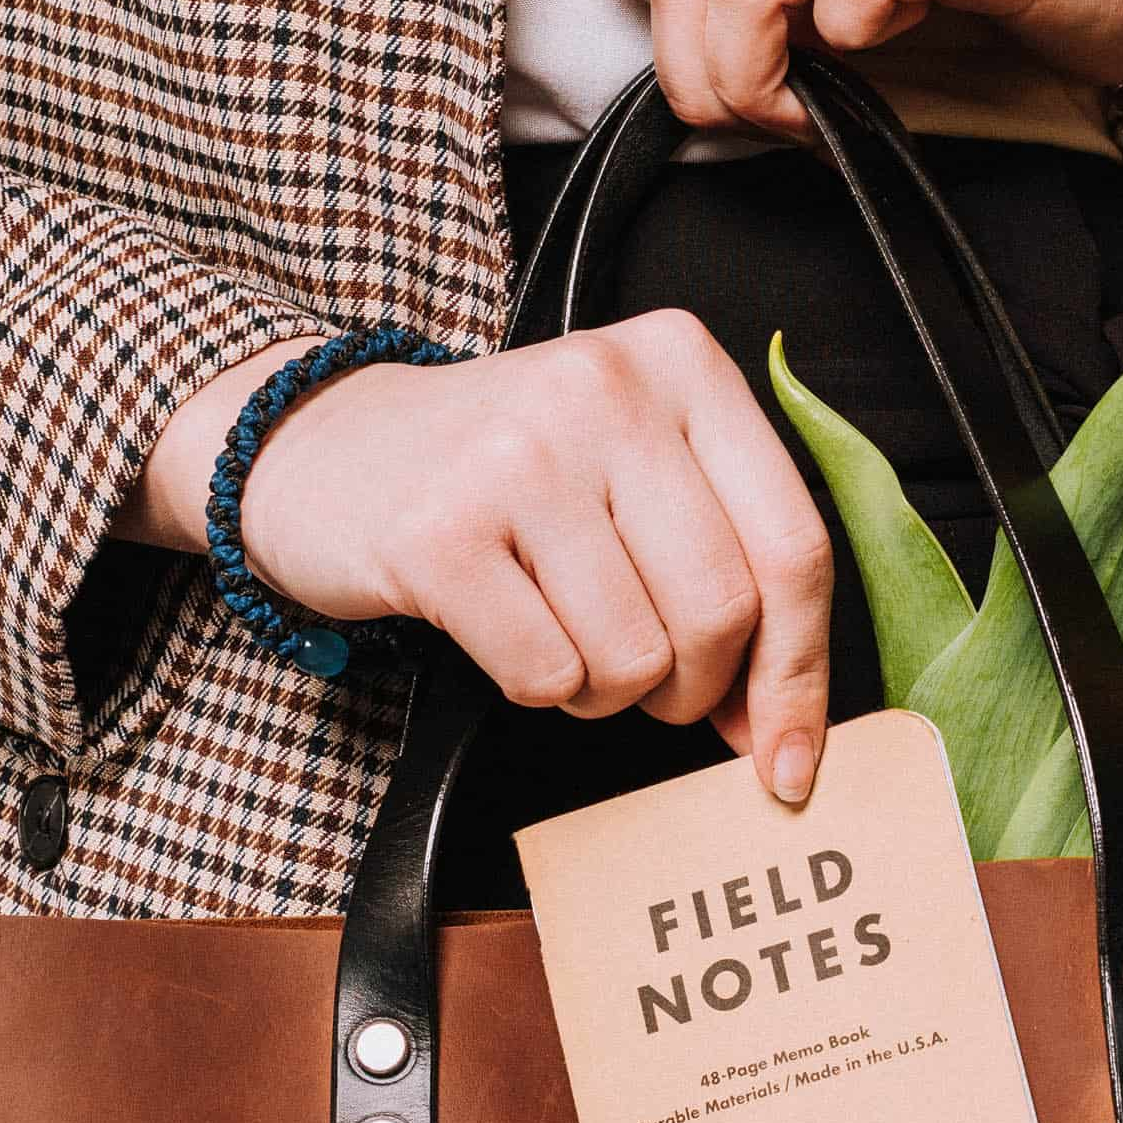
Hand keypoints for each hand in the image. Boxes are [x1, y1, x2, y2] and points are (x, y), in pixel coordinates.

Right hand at [122, 319, 838, 805]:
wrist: (322, 445)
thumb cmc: (503, 474)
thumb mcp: (634, 471)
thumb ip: (728, 569)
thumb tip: (785, 733)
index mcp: (682, 362)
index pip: (793, 545)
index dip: (799, 674)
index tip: (790, 759)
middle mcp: (607, 389)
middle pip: (722, 610)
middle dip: (692, 688)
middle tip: (647, 683)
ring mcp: (519, 454)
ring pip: (635, 655)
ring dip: (605, 691)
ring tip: (562, 635)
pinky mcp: (441, 530)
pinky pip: (546, 674)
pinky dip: (538, 688)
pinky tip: (506, 630)